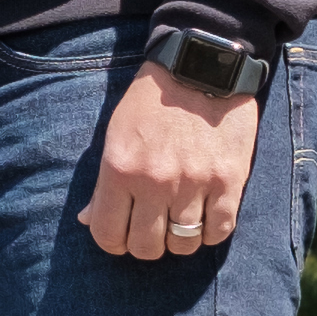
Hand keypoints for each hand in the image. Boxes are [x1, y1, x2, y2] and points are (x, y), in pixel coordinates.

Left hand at [77, 61, 260, 258]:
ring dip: (178, 240)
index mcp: (119, 168)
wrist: (198, 69)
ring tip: (177, 222)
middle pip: (146, 247)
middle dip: (144, 245)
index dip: (111, 243)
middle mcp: (155, 181)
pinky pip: (218, 232)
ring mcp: (194, 184)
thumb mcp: (115, 134)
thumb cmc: (150, 102)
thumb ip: (102, 182)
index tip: (119, 237)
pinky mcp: (228, 183)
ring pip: (183, 245)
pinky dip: (209, 233)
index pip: (107, 232)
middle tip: (149, 230)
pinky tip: (203, 218)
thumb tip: (88, 219)